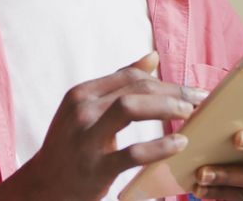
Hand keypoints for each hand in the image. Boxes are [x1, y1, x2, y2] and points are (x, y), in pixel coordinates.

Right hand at [0, 52, 207, 200]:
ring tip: (189, 114)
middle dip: (173, 91)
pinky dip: (160, 147)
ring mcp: (87, 138)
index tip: (190, 89)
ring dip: (166, 107)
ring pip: (131, 108)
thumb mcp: (86, 109)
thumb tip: (153, 57)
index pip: (131, 76)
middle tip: (199, 99)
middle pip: (136, 88)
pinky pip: (133, 153)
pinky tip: (179, 144)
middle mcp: (83, 110)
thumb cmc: (71, 145)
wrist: (42, 185)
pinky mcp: (96, 167)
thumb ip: (119, 84)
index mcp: (82, 93)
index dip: (165, 80)